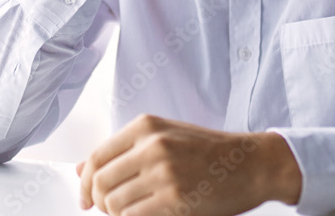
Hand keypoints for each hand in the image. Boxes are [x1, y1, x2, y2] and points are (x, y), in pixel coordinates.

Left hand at [76, 114, 301, 215]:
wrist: (252, 163)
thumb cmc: (210, 151)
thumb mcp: (165, 137)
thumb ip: (124, 151)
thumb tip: (82, 168)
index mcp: (146, 127)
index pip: (96, 157)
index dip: (84, 183)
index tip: (85, 199)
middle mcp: (152, 146)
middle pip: (100, 182)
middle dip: (98, 202)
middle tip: (108, 210)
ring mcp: (163, 174)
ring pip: (114, 203)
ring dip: (117, 214)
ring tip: (132, 212)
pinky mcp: (175, 200)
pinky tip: (146, 215)